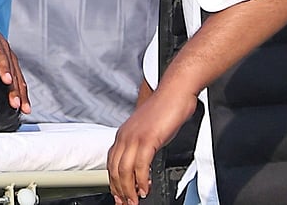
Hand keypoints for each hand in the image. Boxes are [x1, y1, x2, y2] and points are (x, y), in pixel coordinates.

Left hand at [106, 85, 196, 204]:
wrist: (175, 92)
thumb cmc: (165, 110)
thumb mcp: (148, 131)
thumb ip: (142, 147)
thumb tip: (143, 167)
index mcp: (123, 134)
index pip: (112, 163)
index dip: (113, 181)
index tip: (118, 195)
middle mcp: (124, 136)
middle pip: (115, 169)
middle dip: (119, 190)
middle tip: (126, 204)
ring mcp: (134, 137)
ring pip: (124, 170)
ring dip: (129, 190)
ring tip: (135, 201)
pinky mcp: (147, 139)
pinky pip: (140, 165)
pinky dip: (141, 180)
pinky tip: (145, 188)